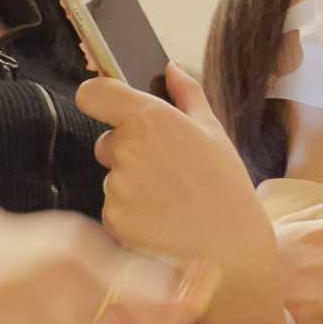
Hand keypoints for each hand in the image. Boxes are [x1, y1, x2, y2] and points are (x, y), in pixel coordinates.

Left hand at [81, 65, 288, 323]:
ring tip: (170, 205)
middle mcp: (126, 150)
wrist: (229, 255)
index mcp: (149, 119)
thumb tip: (170, 68)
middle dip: (127, 156)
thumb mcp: (213, 133)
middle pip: (106, 144)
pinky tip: (159, 226)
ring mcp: (116, 189)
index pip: (93, 94)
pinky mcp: (111, 224)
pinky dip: (130, 220)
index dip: (96, 98)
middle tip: (167, 176)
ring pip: (111, 182)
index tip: (106, 107)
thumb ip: (187, 95)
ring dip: (131, 190)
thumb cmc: (226, 190)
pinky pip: (112, 214)